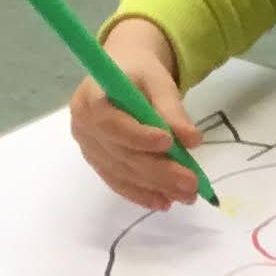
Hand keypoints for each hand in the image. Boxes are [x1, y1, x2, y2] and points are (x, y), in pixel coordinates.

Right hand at [70, 17, 204, 209]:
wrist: (121, 75)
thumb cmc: (140, 74)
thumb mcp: (159, 82)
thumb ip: (173, 110)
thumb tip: (192, 140)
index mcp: (91, 97)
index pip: (110, 123)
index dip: (137, 136)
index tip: (168, 142)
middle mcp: (83, 126)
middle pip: (120, 154)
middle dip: (158, 171)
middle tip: (191, 183)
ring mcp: (88, 147)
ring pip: (122, 173)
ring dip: (155, 187)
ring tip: (187, 196)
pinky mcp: (98, 162)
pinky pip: (118, 182)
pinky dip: (142, 194)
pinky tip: (164, 202)